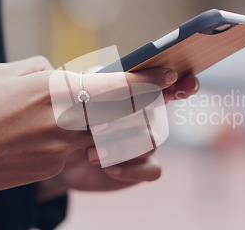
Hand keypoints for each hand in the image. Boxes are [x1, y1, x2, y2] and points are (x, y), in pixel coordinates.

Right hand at [0, 56, 182, 197]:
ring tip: (89, 117)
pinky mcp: (53, 168)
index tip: (170, 77)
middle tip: (150, 97)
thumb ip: (47, 71)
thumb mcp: (10, 73)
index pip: (117, 87)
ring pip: (105, 135)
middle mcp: (65, 121)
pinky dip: (76, 142)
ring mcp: (61, 149)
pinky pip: (77, 151)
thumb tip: (68, 77)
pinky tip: (46, 136)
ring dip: (111, 126)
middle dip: (143, 106)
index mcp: (56, 90)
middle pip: (123, 115)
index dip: (149, 83)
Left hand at [38, 75, 198, 197]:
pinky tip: (109, 169)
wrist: (61, 153)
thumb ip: (88, 82)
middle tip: (93, 129)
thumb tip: (92, 74)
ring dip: (120, 148)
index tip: (183, 82)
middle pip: (153, 114)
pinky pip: (153, 170)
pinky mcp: (144, 167)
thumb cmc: (71, 118)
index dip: (182, 84)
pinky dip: (131, 170)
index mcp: (137, 93)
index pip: (168, 85)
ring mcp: (148, 142)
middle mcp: (149, 116)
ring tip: (89, 153)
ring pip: (151, 142)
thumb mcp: (74, 96)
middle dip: (124, 121)